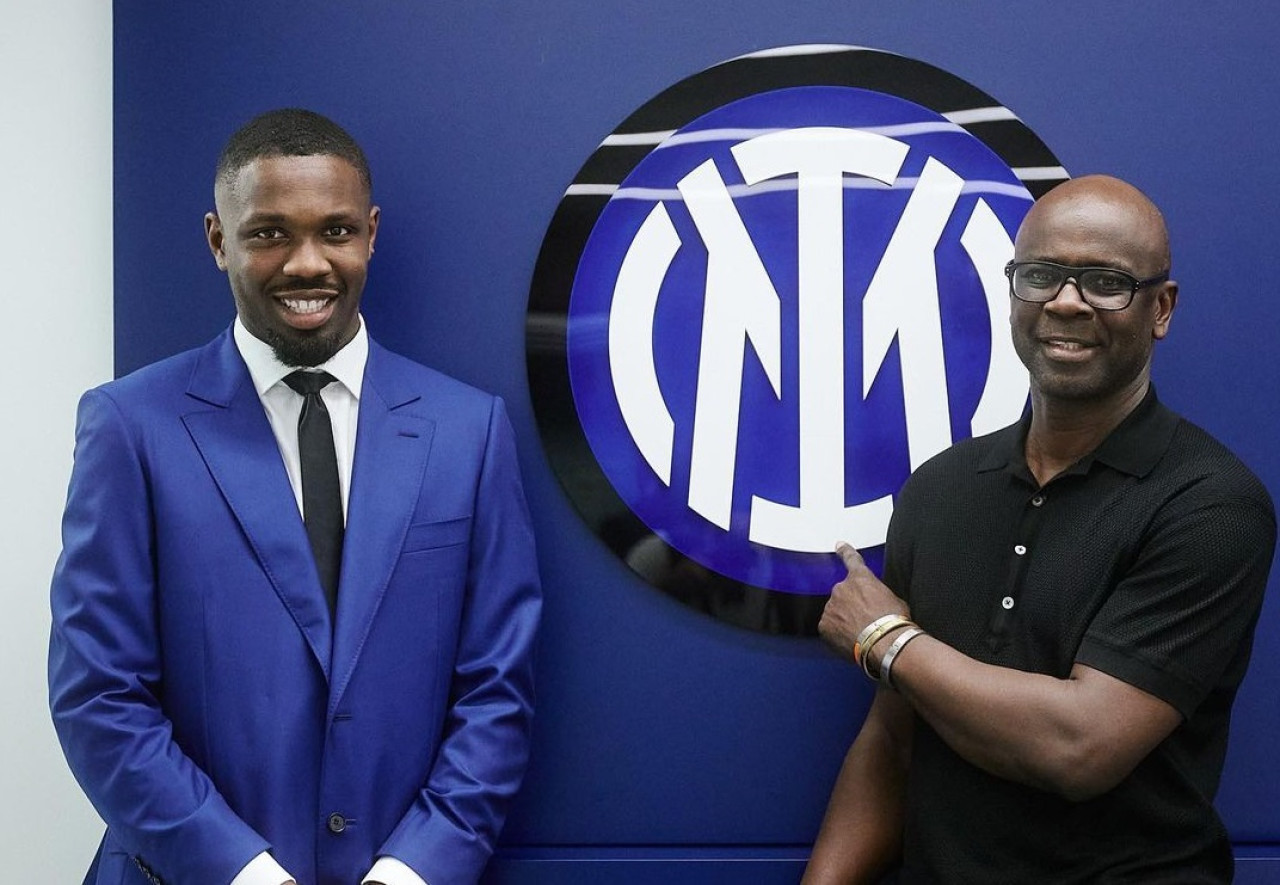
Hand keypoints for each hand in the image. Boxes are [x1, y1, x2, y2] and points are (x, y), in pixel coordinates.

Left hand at [818, 543, 910, 659]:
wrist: (885, 642)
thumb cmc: (894, 621)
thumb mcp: (893, 599)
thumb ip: (878, 593)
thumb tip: (877, 601)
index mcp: (860, 578)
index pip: (851, 559)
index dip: (845, 551)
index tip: (839, 545)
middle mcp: (841, 588)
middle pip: (843, 595)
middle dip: (851, 606)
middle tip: (866, 621)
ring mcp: (831, 606)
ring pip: (835, 612)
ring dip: (844, 620)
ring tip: (862, 634)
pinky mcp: (824, 625)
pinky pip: (829, 628)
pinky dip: (837, 634)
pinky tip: (851, 640)